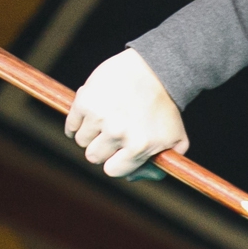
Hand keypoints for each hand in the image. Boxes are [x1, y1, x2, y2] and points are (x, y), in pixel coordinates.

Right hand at [65, 50, 185, 178]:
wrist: (155, 70)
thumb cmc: (165, 108)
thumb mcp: (176, 139)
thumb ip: (161, 164)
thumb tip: (132, 178)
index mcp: (140, 146)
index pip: (113, 170)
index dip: (115, 163)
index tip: (119, 154)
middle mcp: (119, 133)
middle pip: (93, 156)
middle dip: (102, 149)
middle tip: (112, 135)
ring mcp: (100, 117)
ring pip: (81, 141)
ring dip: (89, 135)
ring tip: (105, 122)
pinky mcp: (85, 101)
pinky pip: (71, 125)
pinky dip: (76, 124)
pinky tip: (89, 117)